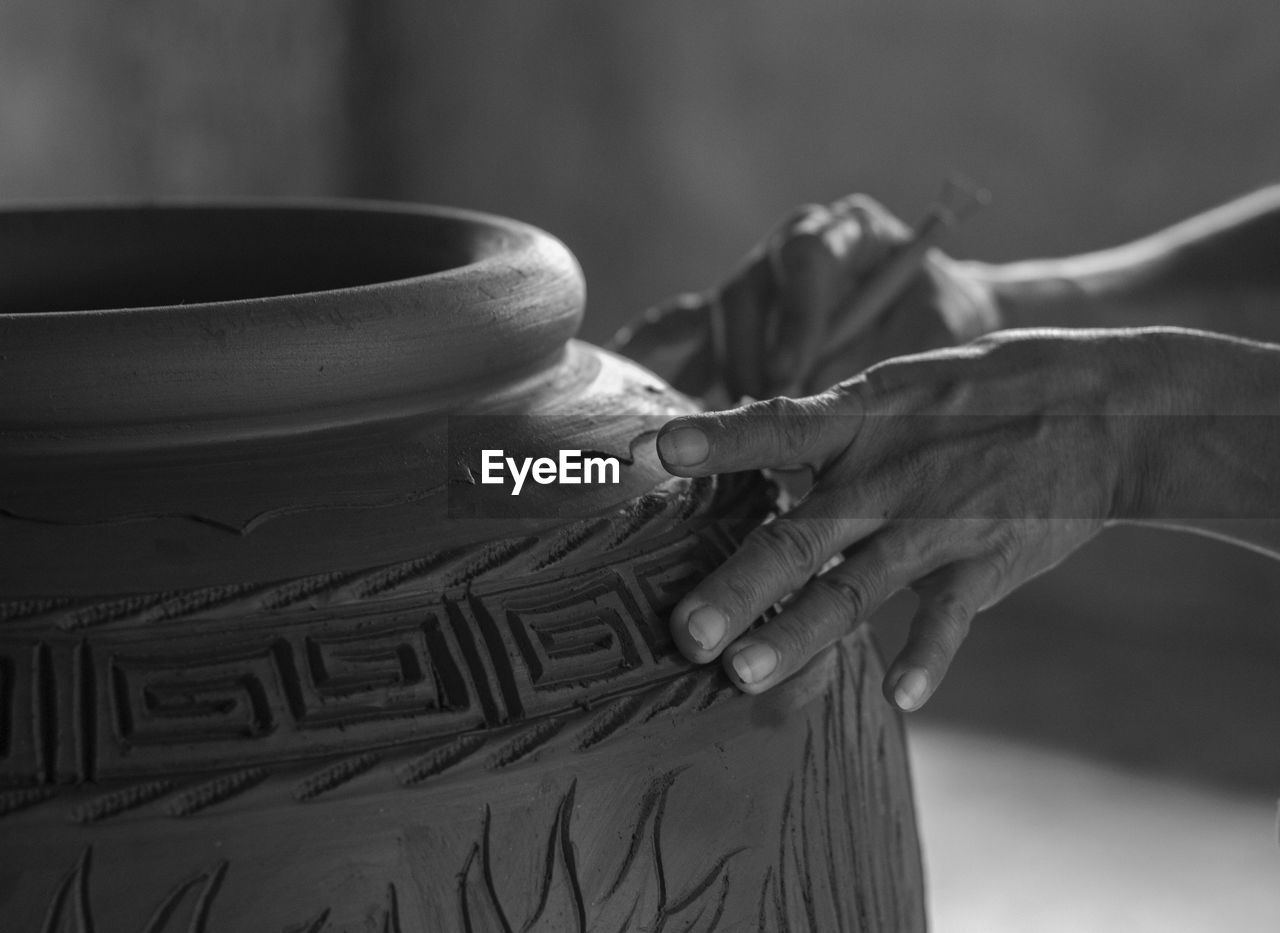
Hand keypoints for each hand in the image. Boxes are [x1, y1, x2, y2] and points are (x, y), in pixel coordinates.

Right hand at [610, 194, 1001, 399]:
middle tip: (758, 409)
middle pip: (747, 290)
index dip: (792, 316)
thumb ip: (877, 364)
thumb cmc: (939, 326)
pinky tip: (626, 380)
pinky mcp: (730, 319)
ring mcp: (756, 281)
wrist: (939, 320)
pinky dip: (655, 354)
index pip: (807, 258)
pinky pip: (681, 326)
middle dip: (749, 357)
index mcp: (846, 231)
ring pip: (714, 316)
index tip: (788, 375)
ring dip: (718, 373)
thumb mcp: (929, 338)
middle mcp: (790, 247)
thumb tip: (818, 416)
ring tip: (721, 422)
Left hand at [656, 328, 1163, 709]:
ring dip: (801, 634)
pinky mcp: (985, 566)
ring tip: (747, 675)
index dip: (718, 438)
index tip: (658, 449)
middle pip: (801, 535)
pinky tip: (897, 697)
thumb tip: (736, 441)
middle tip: (686, 632)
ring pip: (857, 588)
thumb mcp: (895, 387)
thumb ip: (820, 424)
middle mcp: (889, 476)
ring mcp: (937, 525)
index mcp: (859, 420)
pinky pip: (948, 619)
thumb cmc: (976, 395)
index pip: (777, 426)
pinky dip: (926, 658)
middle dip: (741, 586)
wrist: (1100, 412)